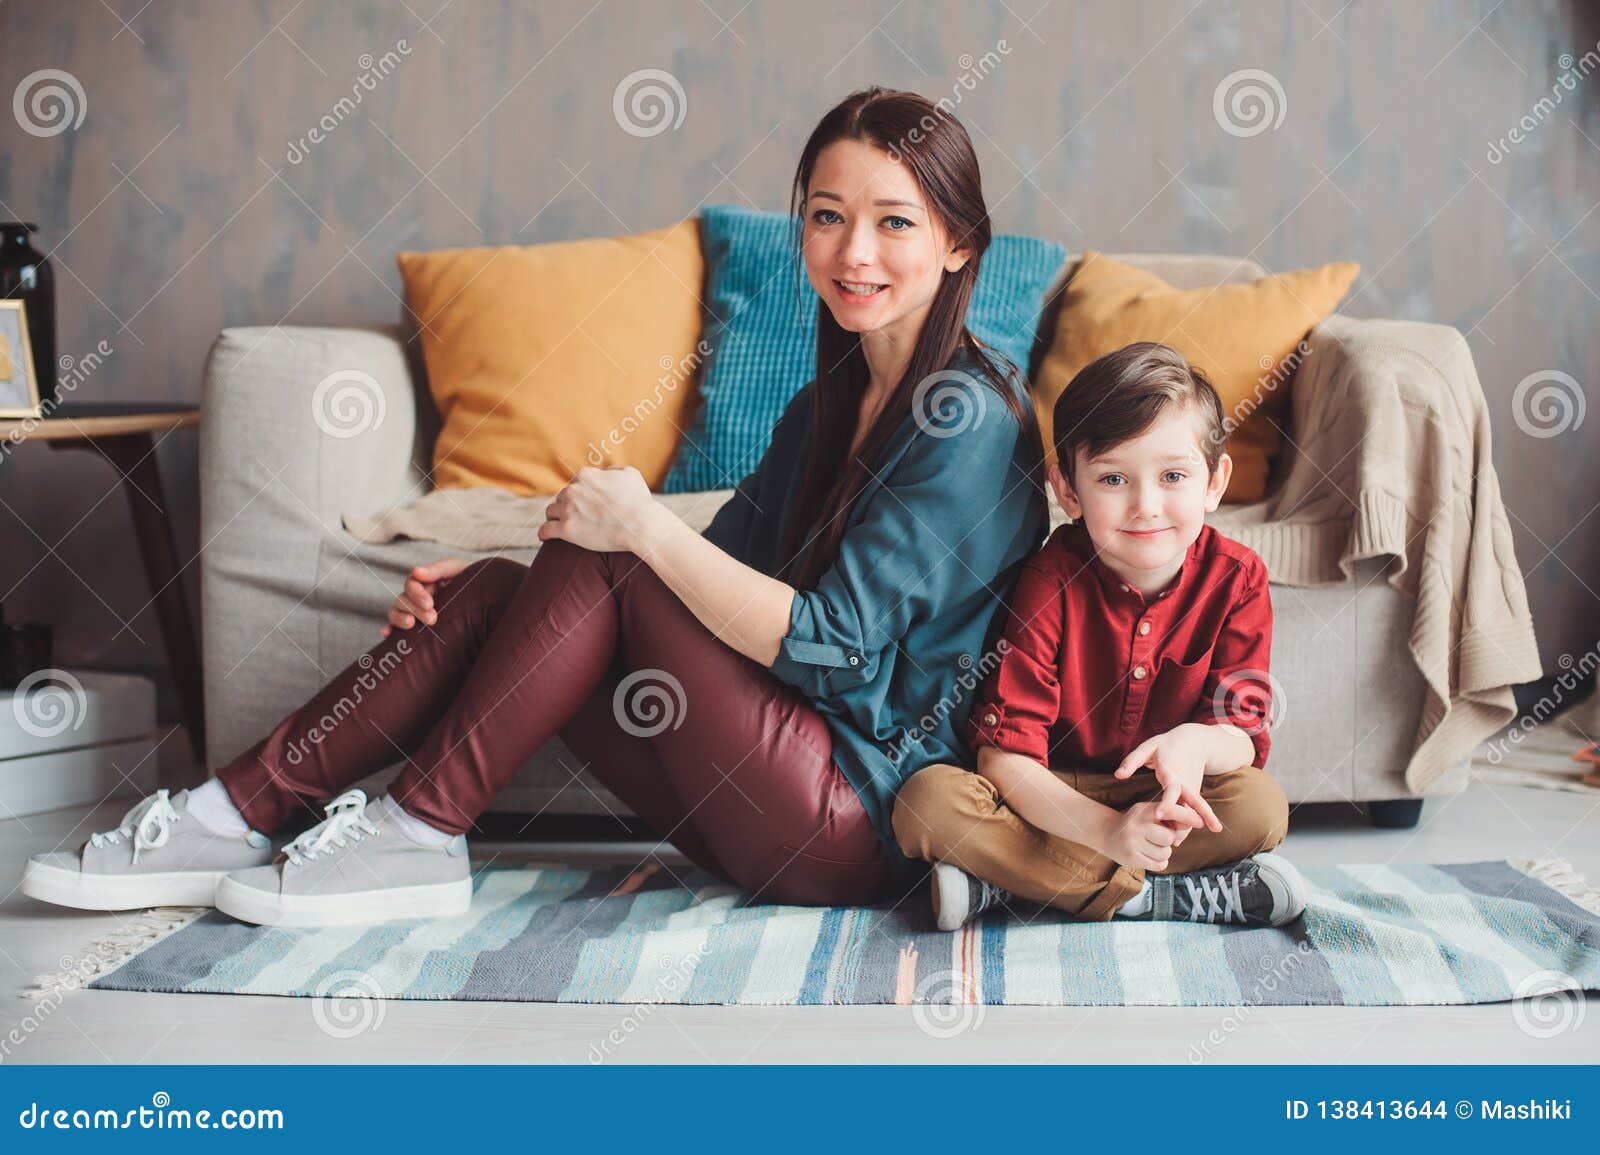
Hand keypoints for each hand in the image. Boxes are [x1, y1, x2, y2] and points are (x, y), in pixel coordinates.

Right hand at [380, 557, 469, 637]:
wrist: (487, 601)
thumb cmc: (473, 581)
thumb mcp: (458, 569)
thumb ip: (438, 569)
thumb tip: (415, 571)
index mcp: (426, 581)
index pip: (411, 584)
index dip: (417, 594)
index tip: (430, 604)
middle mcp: (417, 596)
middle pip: (403, 600)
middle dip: (415, 610)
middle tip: (432, 619)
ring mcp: (415, 611)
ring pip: (396, 612)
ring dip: (400, 618)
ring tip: (411, 625)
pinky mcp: (416, 627)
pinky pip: (396, 626)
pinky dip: (390, 629)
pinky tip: (388, 634)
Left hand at [536, 466, 658, 552]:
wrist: (640, 525)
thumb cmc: (639, 501)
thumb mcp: (629, 474)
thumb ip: (612, 470)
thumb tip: (604, 473)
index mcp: (585, 475)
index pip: (576, 482)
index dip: (581, 493)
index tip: (584, 502)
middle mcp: (573, 489)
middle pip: (562, 496)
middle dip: (568, 504)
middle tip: (576, 515)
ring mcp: (568, 509)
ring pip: (552, 511)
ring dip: (556, 516)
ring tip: (559, 523)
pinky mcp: (567, 529)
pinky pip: (546, 530)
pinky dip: (544, 533)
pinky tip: (544, 536)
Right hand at [1100, 799, 1204, 871]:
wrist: (1108, 834)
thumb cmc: (1139, 824)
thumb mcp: (1151, 813)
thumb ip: (1172, 816)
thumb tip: (1198, 821)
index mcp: (1144, 810)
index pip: (1170, 811)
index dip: (1188, 817)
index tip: (1201, 822)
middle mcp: (1136, 825)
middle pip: (1169, 837)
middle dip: (1169, 840)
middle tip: (1159, 837)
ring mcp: (1132, 842)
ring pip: (1165, 853)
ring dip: (1163, 852)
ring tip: (1151, 846)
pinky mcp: (1131, 858)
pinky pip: (1159, 864)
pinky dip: (1159, 862)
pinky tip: (1148, 855)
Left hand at [1113, 724, 1224, 834]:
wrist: (1195, 742)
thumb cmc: (1167, 744)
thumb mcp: (1149, 747)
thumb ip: (1132, 761)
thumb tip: (1117, 775)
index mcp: (1173, 773)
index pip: (1172, 790)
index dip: (1167, 803)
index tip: (1160, 815)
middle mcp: (1186, 784)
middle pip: (1190, 806)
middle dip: (1188, 822)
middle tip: (1177, 840)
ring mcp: (1192, 790)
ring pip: (1192, 813)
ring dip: (1188, 827)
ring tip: (1176, 843)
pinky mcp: (1194, 794)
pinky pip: (1192, 812)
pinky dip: (1188, 824)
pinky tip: (1178, 839)